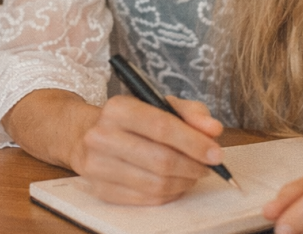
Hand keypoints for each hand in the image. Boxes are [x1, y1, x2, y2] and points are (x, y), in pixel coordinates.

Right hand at [70, 94, 223, 204]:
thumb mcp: (159, 104)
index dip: (193, 142)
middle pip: (160, 159)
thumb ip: (190, 113)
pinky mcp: (101, 189)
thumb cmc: (131, 120)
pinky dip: (169, 194)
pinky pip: (146, 199)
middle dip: (192, 165)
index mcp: (118, 108)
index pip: (161, 126)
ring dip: (183, 181)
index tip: (215, 152)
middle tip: (207, 166)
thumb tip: (213, 130)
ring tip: (192, 173)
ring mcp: (98, 165)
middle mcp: (103, 136)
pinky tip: (174, 183)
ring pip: (156, 183)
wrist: (87, 134)